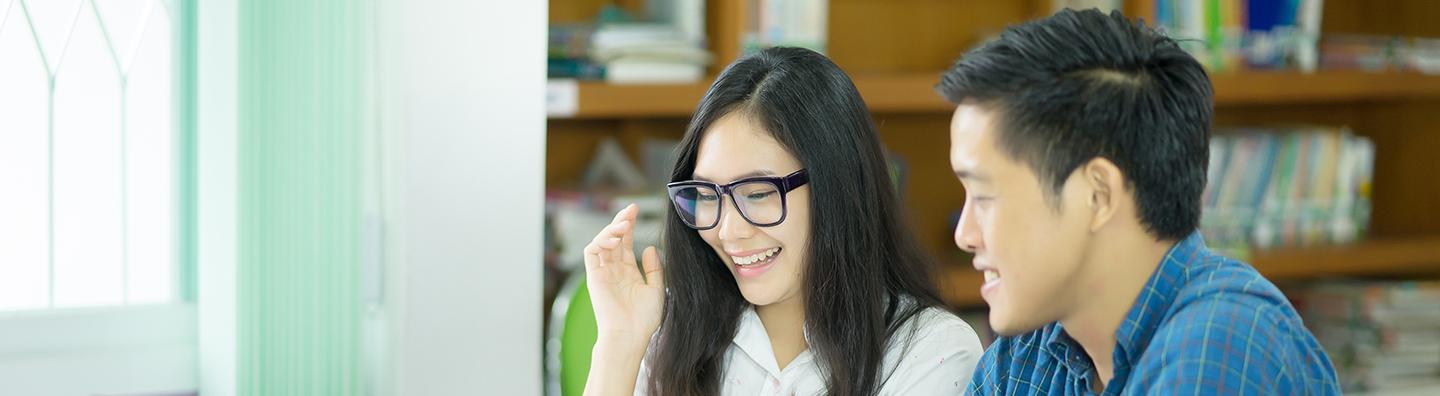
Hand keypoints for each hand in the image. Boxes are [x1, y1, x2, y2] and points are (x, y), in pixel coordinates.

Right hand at [583, 204, 664, 343]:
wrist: (630, 335)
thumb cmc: (644, 319)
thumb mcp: (656, 289)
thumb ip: (654, 268)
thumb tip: (650, 248)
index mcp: (628, 272)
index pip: (626, 243)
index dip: (630, 226)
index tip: (636, 211)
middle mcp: (613, 270)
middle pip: (613, 239)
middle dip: (621, 222)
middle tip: (631, 209)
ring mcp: (602, 272)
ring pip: (601, 242)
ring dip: (612, 229)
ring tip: (625, 224)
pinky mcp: (593, 276)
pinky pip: (591, 252)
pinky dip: (600, 241)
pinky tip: (614, 239)